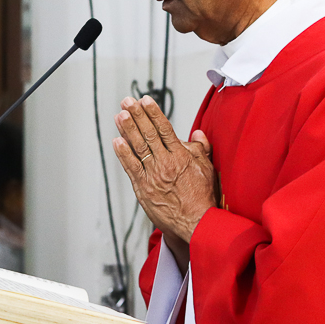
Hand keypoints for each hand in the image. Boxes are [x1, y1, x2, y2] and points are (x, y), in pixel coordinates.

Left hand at [112, 96, 216, 249]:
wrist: (196, 223)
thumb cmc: (203, 197)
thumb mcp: (207, 169)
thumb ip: (200, 149)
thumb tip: (197, 133)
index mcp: (181, 156)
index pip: (165, 129)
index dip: (153, 113)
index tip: (145, 100)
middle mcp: (165, 163)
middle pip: (148, 134)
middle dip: (137, 115)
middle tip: (127, 101)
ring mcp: (153, 175)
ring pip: (138, 148)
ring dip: (127, 130)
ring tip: (119, 115)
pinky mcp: (143, 188)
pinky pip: (131, 167)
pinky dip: (123, 154)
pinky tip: (117, 141)